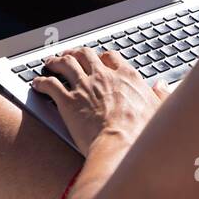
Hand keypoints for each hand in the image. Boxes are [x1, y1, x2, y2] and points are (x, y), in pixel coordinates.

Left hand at [32, 47, 169, 154]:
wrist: (120, 146)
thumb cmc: (141, 134)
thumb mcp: (159, 111)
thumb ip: (160, 95)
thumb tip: (162, 86)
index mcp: (126, 76)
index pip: (111, 57)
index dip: (103, 57)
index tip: (100, 60)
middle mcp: (103, 76)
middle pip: (86, 54)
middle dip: (76, 53)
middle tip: (70, 55)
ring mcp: (84, 86)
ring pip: (65, 63)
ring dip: (56, 61)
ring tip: (50, 63)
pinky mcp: (67, 100)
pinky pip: (50, 84)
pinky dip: (42, 82)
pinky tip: (37, 84)